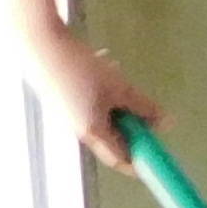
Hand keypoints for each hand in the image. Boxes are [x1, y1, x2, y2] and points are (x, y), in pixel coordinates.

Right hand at [17, 22, 154, 171]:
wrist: (40, 44)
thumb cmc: (81, 69)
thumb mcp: (120, 88)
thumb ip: (144, 108)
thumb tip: (166, 124)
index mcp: (92, 132)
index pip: (119, 159)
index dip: (139, 162)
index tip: (156, 159)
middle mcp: (78, 129)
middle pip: (113, 136)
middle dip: (131, 124)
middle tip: (144, 109)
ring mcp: (67, 114)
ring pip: (103, 114)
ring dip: (118, 101)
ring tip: (118, 75)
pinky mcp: (61, 99)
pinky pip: (90, 101)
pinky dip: (102, 90)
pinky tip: (103, 64)